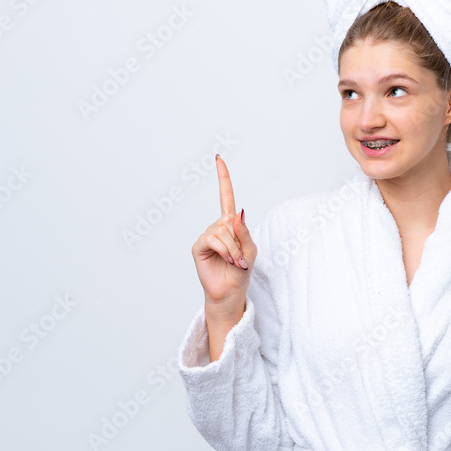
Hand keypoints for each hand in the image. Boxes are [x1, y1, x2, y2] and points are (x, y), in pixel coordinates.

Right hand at [191, 154, 255, 317]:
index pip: (226, 197)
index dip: (223, 179)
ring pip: (223, 231)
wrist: (230, 291)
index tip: (218, 159)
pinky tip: (226, 259)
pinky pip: (213, 239)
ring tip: (235, 262)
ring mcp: (207, 236)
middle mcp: (217, 227)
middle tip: (241, 259)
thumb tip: (237, 212)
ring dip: (233, 248)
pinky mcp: (199, 246)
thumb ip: (244, 231)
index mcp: (231, 225)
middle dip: (239, 241)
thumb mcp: (251, 249)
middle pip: (229, 221)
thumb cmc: (241, 271)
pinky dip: (224, 250)